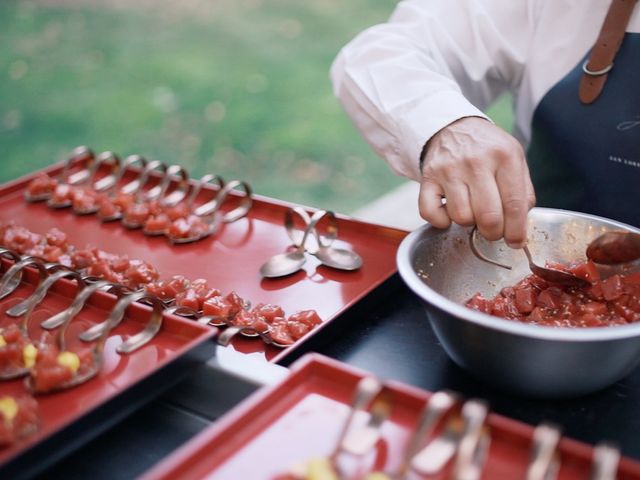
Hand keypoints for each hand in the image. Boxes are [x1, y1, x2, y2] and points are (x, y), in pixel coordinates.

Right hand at [419, 117, 535, 247]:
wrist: (453, 127)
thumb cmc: (487, 149)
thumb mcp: (514, 158)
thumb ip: (523, 190)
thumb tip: (521, 224)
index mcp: (504, 156)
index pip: (514, 205)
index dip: (517, 231)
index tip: (515, 242)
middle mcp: (476, 162)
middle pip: (488, 217)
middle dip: (493, 233)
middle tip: (493, 230)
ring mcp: (449, 169)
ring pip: (461, 217)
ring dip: (468, 222)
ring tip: (471, 211)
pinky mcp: (428, 177)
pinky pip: (430, 213)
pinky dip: (440, 221)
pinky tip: (449, 211)